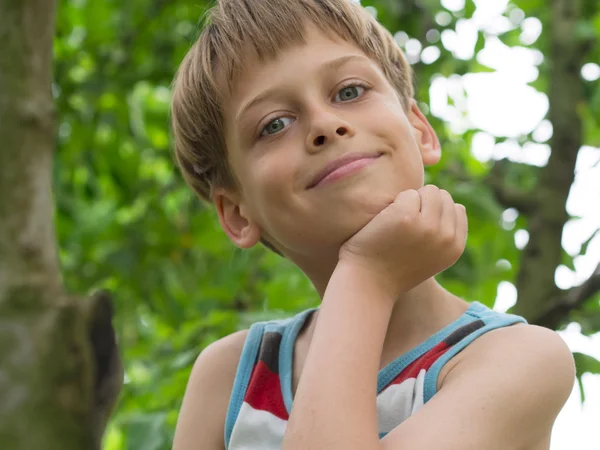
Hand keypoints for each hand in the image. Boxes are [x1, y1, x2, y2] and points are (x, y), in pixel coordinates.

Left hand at [338, 185, 467, 297]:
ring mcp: (427, 226)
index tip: (416, 228)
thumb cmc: (392, 269)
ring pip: (428, 191)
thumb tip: (455, 205)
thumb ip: (443, 235)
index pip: (456, 209)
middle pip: (442, 196)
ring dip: (410, 201)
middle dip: (423, 203)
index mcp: (455, 247)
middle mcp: (446, 236)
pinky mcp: (405, 216)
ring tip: (396, 223)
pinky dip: (393, 204)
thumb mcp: (430, 257)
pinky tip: (384, 223)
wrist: (367, 283)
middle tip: (404, 226)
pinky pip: (407, 193)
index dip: (434, 212)